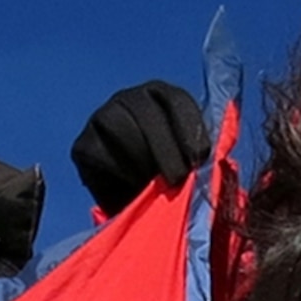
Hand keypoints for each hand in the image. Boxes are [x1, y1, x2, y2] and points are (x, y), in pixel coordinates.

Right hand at [70, 81, 208, 216]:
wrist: (134, 205)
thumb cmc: (168, 179)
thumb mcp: (189, 161)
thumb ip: (200, 151)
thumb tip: (218, 154)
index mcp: (162, 95)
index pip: (176, 100)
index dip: (189, 128)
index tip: (199, 157)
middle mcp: (129, 98)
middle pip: (146, 113)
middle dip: (165, 148)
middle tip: (177, 179)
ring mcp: (102, 117)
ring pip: (121, 128)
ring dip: (142, 160)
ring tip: (154, 185)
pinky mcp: (82, 145)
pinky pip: (101, 153)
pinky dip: (120, 172)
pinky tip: (132, 188)